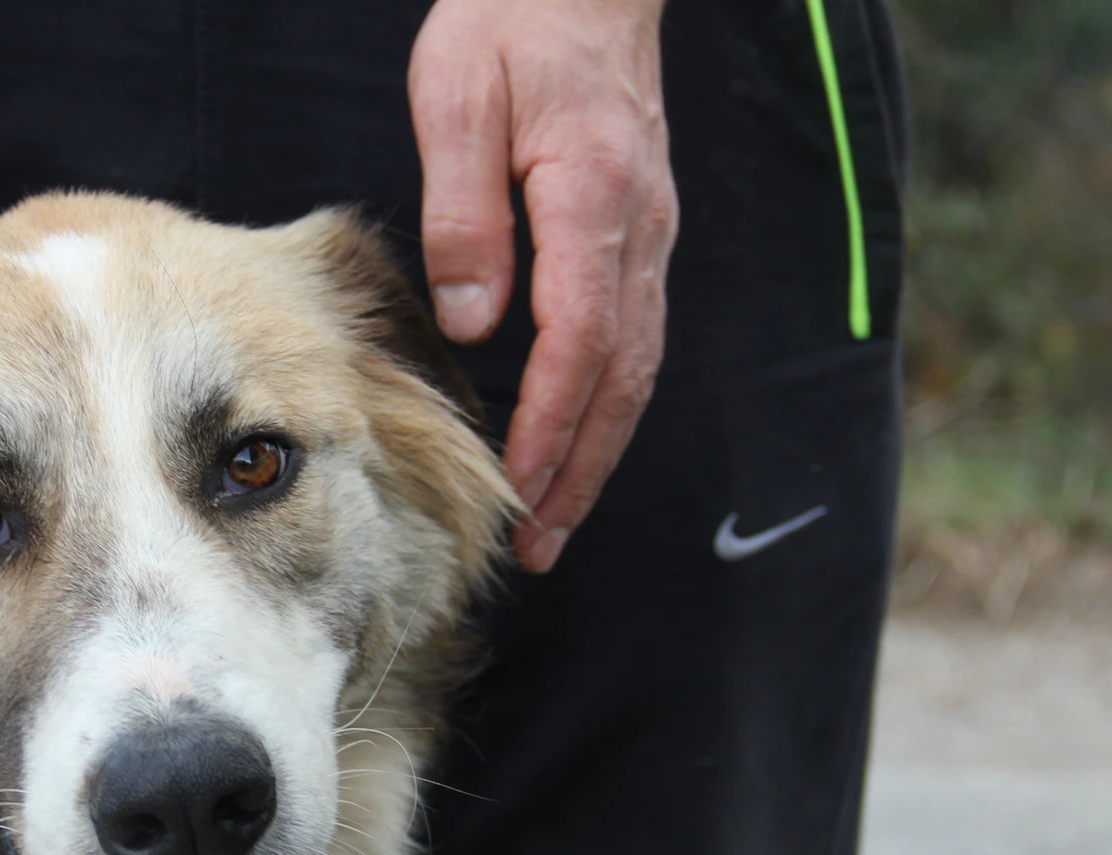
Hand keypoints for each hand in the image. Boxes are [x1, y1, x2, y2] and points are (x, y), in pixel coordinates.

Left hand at [409, 0, 675, 572]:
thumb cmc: (514, 22)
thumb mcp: (459, 97)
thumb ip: (466, 212)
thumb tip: (475, 323)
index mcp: (592, 199)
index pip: (581, 342)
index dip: (550, 426)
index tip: (518, 489)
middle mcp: (639, 231)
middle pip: (621, 378)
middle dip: (580, 470)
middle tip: (540, 545)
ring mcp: (652, 235)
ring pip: (636, 367)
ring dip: (598, 451)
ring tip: (557, 520)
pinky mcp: (642, 234)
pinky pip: (634, 338)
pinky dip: (607, 404)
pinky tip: (576, 441)